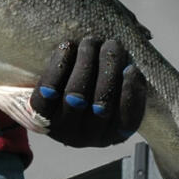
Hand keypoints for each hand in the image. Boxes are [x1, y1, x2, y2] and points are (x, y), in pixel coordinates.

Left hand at [30, 36, 146, 147]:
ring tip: (91, 42)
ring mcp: (62, 128)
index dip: (131, 94)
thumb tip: (138, 50)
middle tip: (113, 45)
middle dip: (109, 70)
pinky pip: (49, 88)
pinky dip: (60, 64)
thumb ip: (124, 78)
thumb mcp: (112, 89)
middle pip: (102, 104)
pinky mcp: (40, 114)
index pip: (127, 120)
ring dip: (86, 62)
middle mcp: (88, 136)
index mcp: (112, 134)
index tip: (132, 68)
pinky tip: (68, 46)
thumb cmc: (91, 88)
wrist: (51, 98)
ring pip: (75, 95)